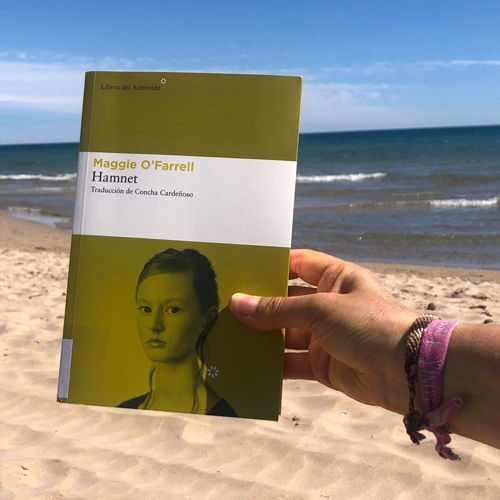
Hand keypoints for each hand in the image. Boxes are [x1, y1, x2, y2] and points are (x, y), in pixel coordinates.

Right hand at [229, 249, 418, 414]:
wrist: (408, 372)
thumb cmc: (368, 324)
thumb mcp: (320, 309)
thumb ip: (278, 309)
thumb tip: (237, 303)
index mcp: (336, 278)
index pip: (299, 264)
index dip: (274, 265)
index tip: (243, 268)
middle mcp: (330, 305)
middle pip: (288, 301)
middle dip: (260, 305)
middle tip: (225, 305)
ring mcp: (326, 336)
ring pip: (286, 333)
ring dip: (263, 336)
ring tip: (229, 335)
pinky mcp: (324, 364)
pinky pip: (293, 362)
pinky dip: (274, 365)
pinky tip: (249, 364)